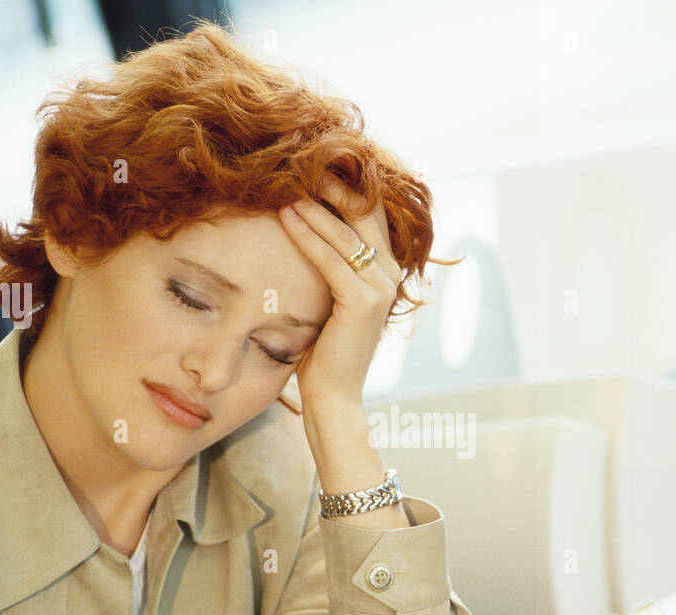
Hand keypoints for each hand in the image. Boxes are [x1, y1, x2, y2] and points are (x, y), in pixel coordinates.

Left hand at [276, 177, 403, 413]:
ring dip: (314, 205)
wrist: (334, 395)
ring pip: (347, 233)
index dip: (346, 185)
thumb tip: (300, 226)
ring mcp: (380, 288)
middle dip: (334, 183)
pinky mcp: (362, 303)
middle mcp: (390, 274)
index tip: (311, 162)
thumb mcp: (330, 298)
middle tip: (300, 157)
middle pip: (365, 213)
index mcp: (386, 270)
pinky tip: (286, 215)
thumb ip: (329, 267)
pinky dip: (307, 235)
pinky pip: (332, 259)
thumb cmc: (324, 350)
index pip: (370, 213)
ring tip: (285, 182)